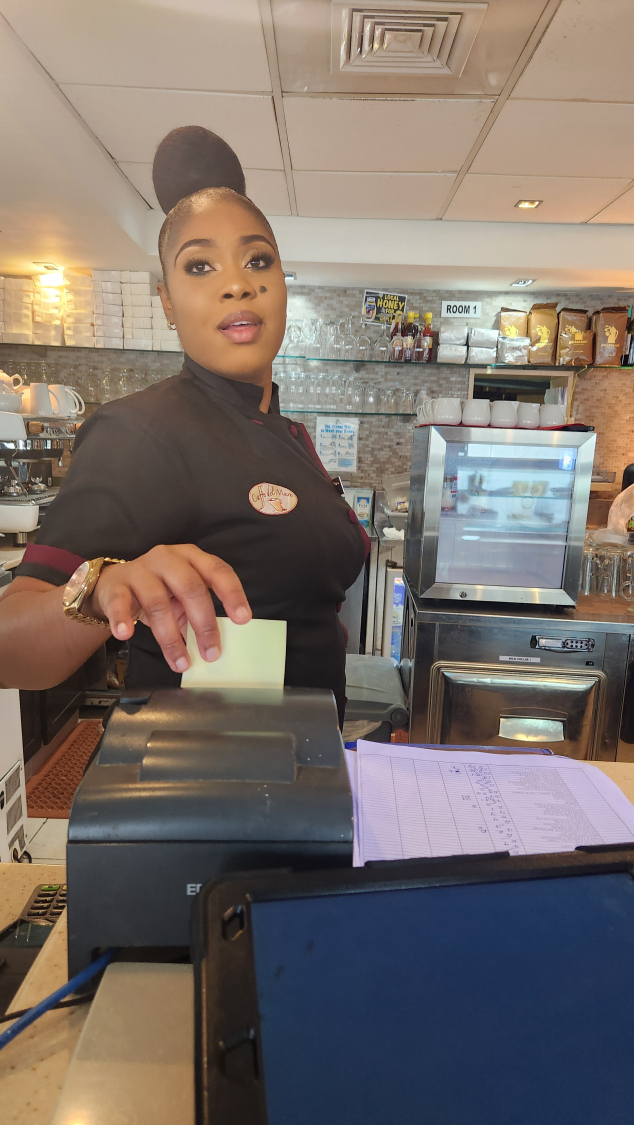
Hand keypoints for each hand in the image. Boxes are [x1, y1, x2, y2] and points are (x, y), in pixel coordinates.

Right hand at [91, 544, 250, 673]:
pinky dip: (123, 619)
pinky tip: (126, 634)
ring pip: (158, 603)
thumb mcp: (182, 596)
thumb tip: (214, 646)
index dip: (232, 594)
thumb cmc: (159, 590)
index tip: (243, 619)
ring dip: (171, 638)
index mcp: (192, 557)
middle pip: (191, 588)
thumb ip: (198, 612)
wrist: (114, 584)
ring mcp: (141, 569)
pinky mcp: (116, 584)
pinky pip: (120, 602)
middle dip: (204, 624)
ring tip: (180, 662)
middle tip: (212, 653)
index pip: (218, 571)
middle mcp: (168, 558)